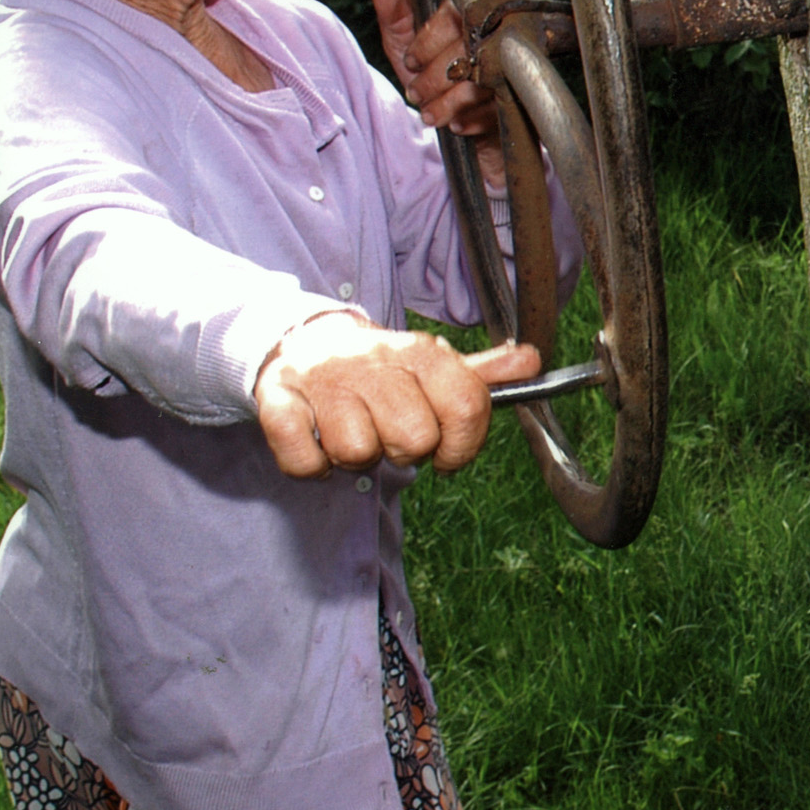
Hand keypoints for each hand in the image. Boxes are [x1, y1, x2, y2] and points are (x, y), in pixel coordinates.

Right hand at [255, 312, 540, 477]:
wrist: (303, 344)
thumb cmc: (381, 371)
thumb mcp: (433, 367)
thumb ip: (482, 374)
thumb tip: (532, 360)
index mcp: (422, 352)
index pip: (467, 407)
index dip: (464, 445)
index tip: (448, 452)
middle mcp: (375, 360)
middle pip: (414, 440)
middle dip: (405, 450)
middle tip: (390, 433)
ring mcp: (324, 379)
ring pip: (358, 452)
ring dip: (357, 456)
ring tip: (353, 429)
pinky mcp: (278, 400)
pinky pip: (306, 462)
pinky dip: (313, 464)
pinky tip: (318, 437)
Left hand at [371, 0, 506, 190]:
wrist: (462, 120)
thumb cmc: (434, 75)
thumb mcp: (407, 46)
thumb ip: (395, 16)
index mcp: (471, 10)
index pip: (452, 15)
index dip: (426, 43)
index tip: (410, 62)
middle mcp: (499, 32)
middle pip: (468, 49)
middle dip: (434, 78)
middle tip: (416, 93)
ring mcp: (514, 65)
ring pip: (482, 82)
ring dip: (449, 103)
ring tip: (431, 114)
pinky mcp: (522, 98)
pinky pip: (498, 109)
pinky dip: (472, 119)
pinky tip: (457, 123)